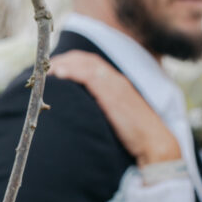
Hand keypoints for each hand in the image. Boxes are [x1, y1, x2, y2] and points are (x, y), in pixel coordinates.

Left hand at [50, 52, 180, 164]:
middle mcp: (116, 80)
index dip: (72, 62)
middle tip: (46, 66)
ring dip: (65, 63)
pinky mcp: (112, 94)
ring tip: (48, 69)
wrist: (154, 143)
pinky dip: (72, 71)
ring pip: (85, 65)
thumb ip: (103, 108)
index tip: (55, 67)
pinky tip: (59, 74)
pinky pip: (88, 76)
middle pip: (86, 60)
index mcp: (118, 83)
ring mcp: (115, 85)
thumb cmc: (136, 136)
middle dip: (65, 59)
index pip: (92, 64)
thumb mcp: (118, 117)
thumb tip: (84, 113)